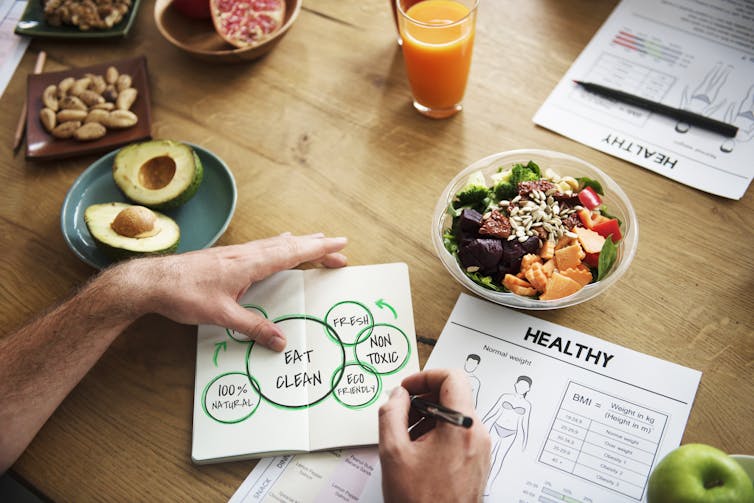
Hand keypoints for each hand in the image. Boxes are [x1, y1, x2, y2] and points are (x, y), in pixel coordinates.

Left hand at [111, 233, 347, 350]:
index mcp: (250, 263)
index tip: (340, 245)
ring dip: (299, 244)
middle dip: (316, 246)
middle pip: (289, 245)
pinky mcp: (227, 258)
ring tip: (315, 242)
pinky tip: (277, 245)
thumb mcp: (222, 315)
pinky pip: (263, 246)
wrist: (152, 281)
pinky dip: (279, 245)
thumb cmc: (184, 294)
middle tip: (339, 249)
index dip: (319, 249)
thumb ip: (253, 327)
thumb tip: (280, 342)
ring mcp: (236, 253)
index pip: (293, 252)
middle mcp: (246, 253)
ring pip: (276, 244)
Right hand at [378, 369, 490, 502]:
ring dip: (429, 418)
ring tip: (406, 438)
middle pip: (453, 396)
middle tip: (401, 413)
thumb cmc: (420, 501)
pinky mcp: (479, 462)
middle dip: (423, 399)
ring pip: (455, 416)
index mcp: (462, 426)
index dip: (425, 376)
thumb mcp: (393, 452)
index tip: (407, 388)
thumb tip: (397, 395)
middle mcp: (478, 435)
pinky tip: (419, 452)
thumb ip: (391, 413)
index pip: (453, 377)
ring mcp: (481, 449)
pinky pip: (460, 434)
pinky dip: (439, 433)